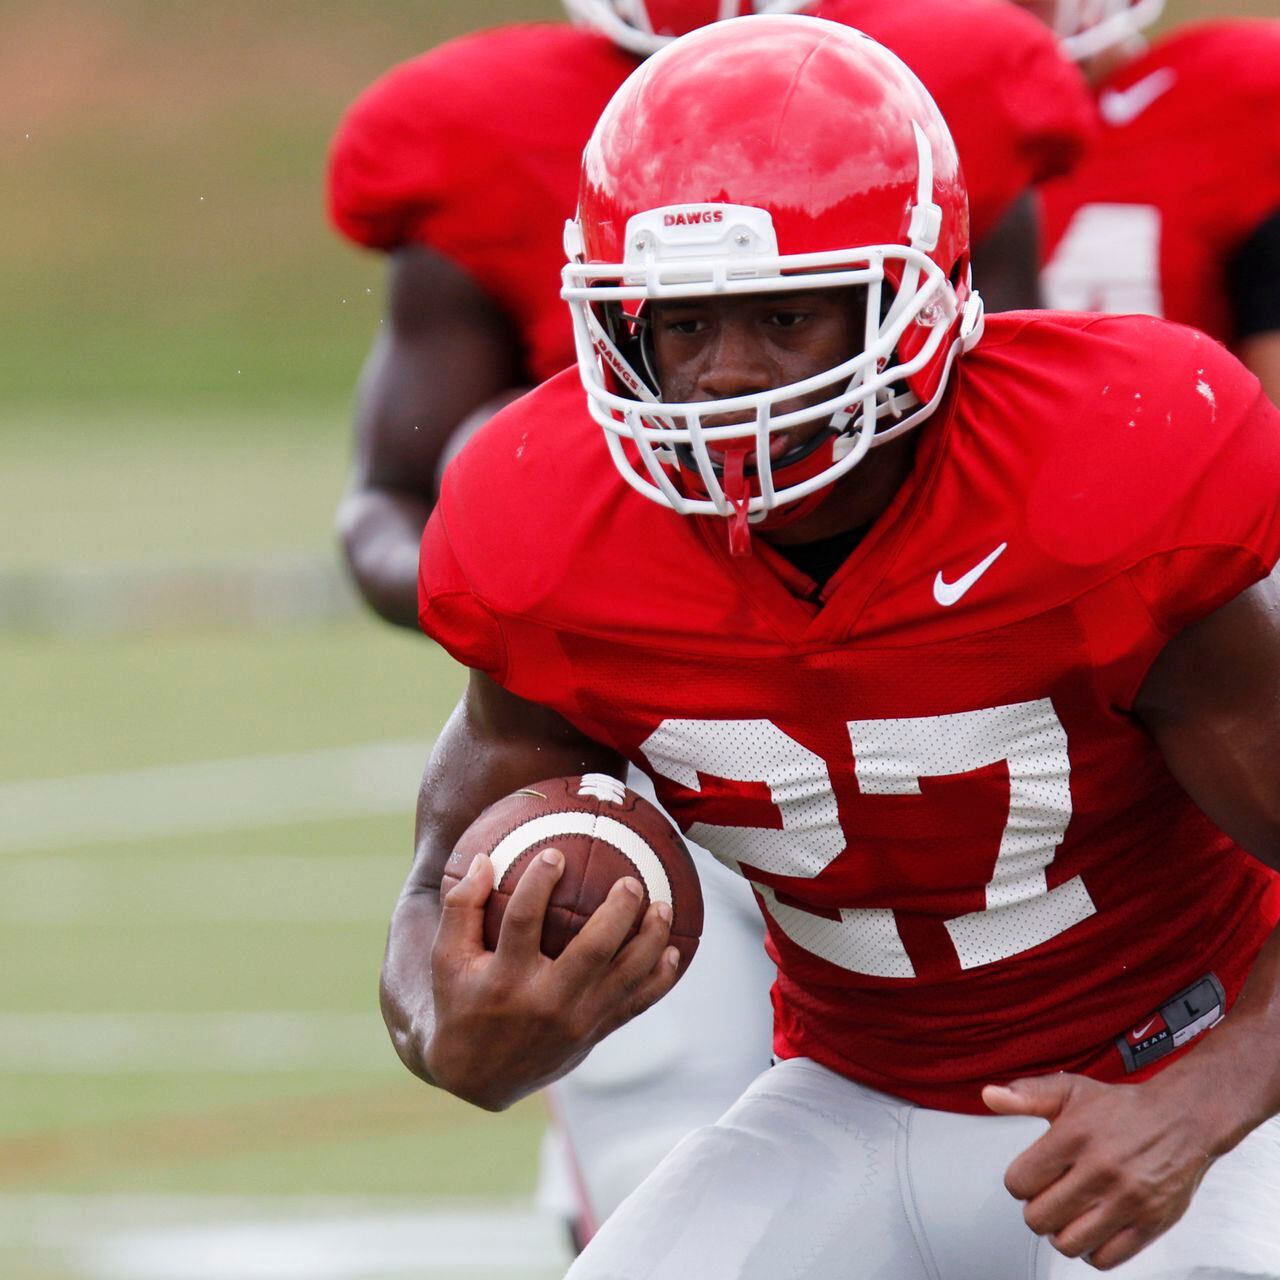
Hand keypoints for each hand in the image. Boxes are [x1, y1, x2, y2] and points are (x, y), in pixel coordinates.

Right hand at [425, 849, 680, 1109]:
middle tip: (632, 881)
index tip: (555, 854)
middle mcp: (544, 1002)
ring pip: (625, 977)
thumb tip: (481, 859)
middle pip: (593, 950)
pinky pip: (636, 1004)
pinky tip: (673, 952)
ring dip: (651, 940)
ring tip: (664, 906)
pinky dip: (660, 978)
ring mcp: (575, 1022)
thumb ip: (461, 908)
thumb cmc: (460, 1003)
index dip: (540, 884)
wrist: (478, 1077)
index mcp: (504, 979)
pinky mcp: (595, 1035)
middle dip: (618, 912)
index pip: (524, 921)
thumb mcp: (446, 959)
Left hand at [983, 1073, 1216, 1269]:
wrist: (1182, 1119)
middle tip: (1047, 1197)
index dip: (1019, 1182)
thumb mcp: (1069, 1089)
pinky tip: (1091, 1231)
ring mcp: (1127, 1200)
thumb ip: (1025, 1094)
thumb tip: (989, 1095)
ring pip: (1069, 1243)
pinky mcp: (1150, 1224)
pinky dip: (1091, 1252)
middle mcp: (1100, 1170)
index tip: (1030, 1178)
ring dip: (1060, 1234)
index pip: (1019, 1181)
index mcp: (1074, 1136)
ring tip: (1068, 1215)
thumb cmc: (1122, 1108)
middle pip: (1039, 1217)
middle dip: (1036, 1210)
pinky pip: (1106, 1259)